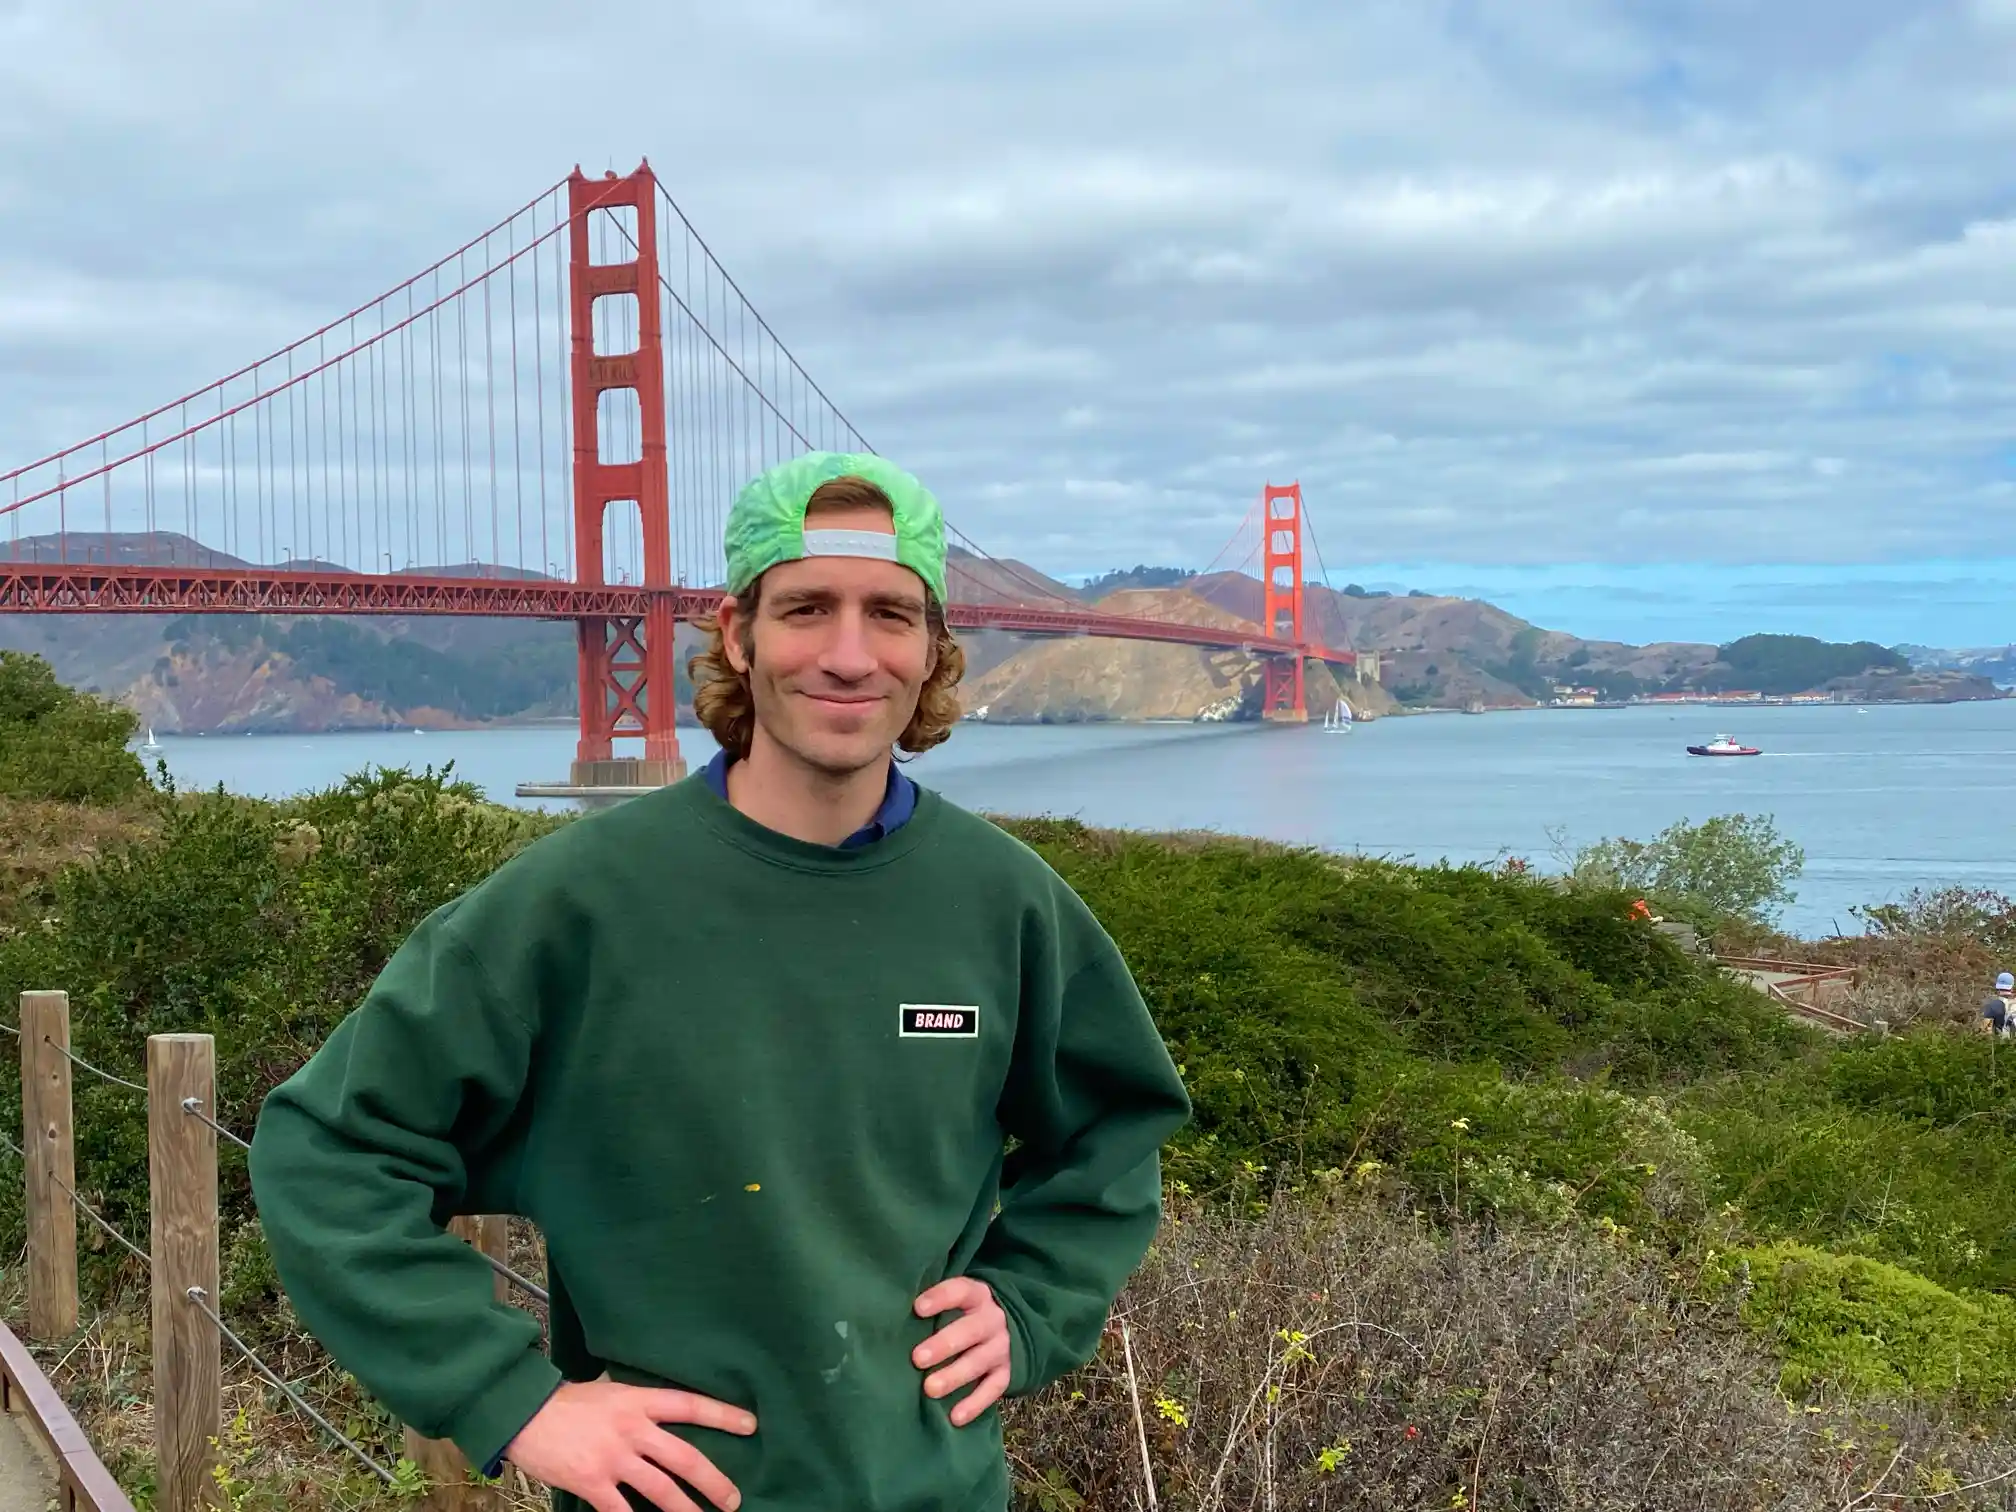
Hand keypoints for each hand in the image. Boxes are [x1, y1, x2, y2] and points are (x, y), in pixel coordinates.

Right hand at [503, 1377, 755, 1511]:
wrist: (523, 1412)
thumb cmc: (568, 1402)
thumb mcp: (611, 1393)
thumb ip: (639, 1407)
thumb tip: (664, 1420)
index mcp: (639, 1401)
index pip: (690, 1405)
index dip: (722, 1415)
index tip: (751, 1425)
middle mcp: (632, 1429)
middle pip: (684, 1457)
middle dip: (713, 1481)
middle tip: (733, 1499)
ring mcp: (613, 1458)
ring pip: (661, 1490)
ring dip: (686, 1511)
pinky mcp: (592, 1482)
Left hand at [912, 1276, 1011, 1425]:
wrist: (1008, 1327)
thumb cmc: (964, 1313)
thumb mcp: (956, 1300)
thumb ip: (932, 1303)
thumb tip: (890, 1311)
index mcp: (977, 1296)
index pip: (960, 1291)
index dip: (940, 1298)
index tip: (918, 1308)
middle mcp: (992, 1320)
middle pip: (970, 1330)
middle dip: (943, 1344)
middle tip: (917, 1358)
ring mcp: (1001, 1348)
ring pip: (979, 1361)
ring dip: (954, 1376)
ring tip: (929, 1389)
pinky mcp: (1006, 1373)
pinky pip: (993, 1389)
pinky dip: (974, 1404)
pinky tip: (954, 1417)